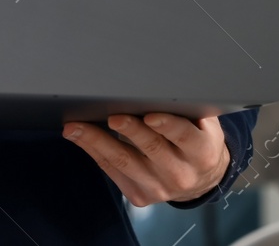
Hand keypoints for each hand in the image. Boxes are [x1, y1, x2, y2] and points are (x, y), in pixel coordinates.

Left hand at [64, 112, 228, 205]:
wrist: (201, 179)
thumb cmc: (197, 139)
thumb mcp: (203, 123)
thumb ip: (186, 107)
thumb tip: (157, 82)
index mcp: (201, 152)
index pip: (184, 136)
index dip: (167, 125)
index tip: (150, 115)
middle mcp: (181, 173)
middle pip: (150, 149)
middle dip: (128, 130)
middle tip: (111, 116)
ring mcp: (159, 188)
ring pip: (124, 162)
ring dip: (97, 142)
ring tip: (75, 127)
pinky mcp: (140, 196)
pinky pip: (112, 171)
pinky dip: (94, 152)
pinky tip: (79, 137)